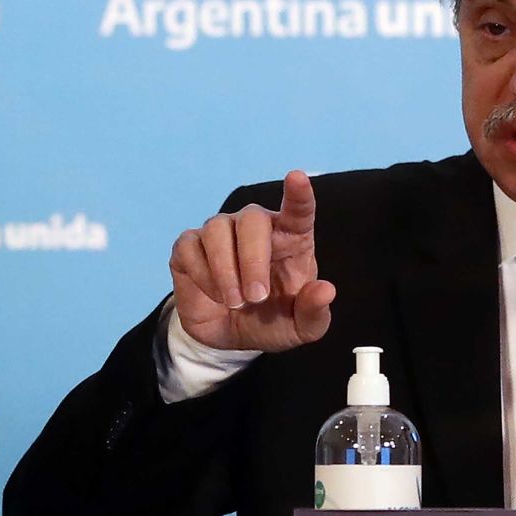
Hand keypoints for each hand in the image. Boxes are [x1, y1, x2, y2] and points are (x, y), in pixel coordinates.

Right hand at [169, 170, 335, 350]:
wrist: (231, 338)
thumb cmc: (273, 321)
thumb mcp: (301, 328)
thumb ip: (315, 311)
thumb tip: (326, 290)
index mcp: (291, 238)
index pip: (298, 209)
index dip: (298, 194)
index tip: (297, 177)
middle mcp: (256, 226)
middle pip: (252, 219)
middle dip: (252, 259)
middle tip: (257, 296)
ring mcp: (221, 231)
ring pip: (217, 230)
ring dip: (226, 272)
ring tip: (236, 303)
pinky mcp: (189, 245)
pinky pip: (190, 247)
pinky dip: (203, 276)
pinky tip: (215, 295)